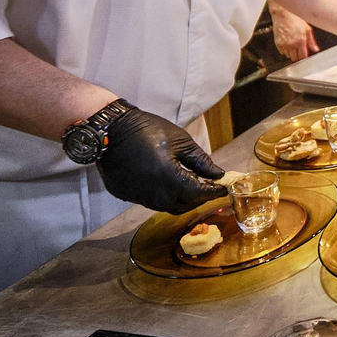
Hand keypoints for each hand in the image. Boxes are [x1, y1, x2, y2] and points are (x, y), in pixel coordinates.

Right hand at [96, 107, 225, 213]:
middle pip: (184, 205)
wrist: (112, 130)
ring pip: (166, 206)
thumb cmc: (148, 131)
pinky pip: (150, 201)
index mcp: (170, 179)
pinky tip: (164, 181)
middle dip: (198, 197)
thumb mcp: (181, 141)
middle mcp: (155, 194)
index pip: (199, 194)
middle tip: (206, 186)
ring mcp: (139, 198)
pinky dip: (162, 194)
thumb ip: (201, 161)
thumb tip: (218, 175)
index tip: (224, 188)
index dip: (214, 192)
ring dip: (180, 198)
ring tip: (187, 184)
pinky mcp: (127, 196)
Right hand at [271, 6, 318, 61]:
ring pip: (288, 56)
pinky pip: (282, 52)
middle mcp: (292, 44)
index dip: (304, 56)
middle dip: (298, 55)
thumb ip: (311, 41)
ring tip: (293, 45)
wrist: (284, 14)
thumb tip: (315, 49)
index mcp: (300, 41)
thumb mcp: (307, 29)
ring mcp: (284, 44)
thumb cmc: (295, 19)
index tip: (304, 54)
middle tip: (299, 49)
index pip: (303, 56)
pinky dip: (285, 50)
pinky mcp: (278, 43)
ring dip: (291, 53)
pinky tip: (287, 44)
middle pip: (295, 58)